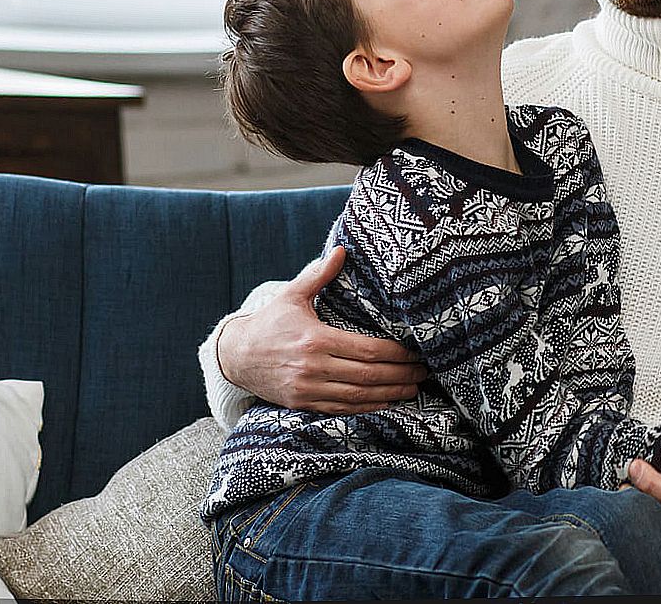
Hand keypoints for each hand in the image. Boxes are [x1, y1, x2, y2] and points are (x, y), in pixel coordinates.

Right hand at [216, 245, 428, 412]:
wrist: (235, 356)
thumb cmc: (269, 323)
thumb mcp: (292, 295)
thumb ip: (319, 274)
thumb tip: (342, 250)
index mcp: (315, 339)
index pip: (366, 350)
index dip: (396, 353)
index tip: (415, 352)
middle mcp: (313, 367)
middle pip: (368, 375)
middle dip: (400, 375)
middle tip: (424, 372)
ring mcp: (308, 390)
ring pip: (358, 396)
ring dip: (389, 394)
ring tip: (413, 389)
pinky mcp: (303, 405)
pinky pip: (342, 410)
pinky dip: (367, 408)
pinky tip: (386, 402)